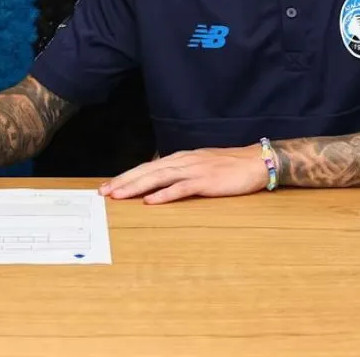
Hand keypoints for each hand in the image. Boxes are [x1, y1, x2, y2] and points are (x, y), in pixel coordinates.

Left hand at [99, 146, 270, 203]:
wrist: (256, 162)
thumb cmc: (229, 166)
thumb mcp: (199, 166)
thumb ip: (180, 172)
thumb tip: (160, 183)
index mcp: (180, 158)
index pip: (147, 167)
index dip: (126, 176)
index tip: (108, 186)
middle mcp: (182, 161)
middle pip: (147, 171)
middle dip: (124, 181)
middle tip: (103, 192)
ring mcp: (193, 170)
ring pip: (158, 178)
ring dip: (136, 187)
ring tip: (118, 195)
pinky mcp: (205, 181)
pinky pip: (181, 188)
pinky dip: (164, 195)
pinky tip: (150, 201)